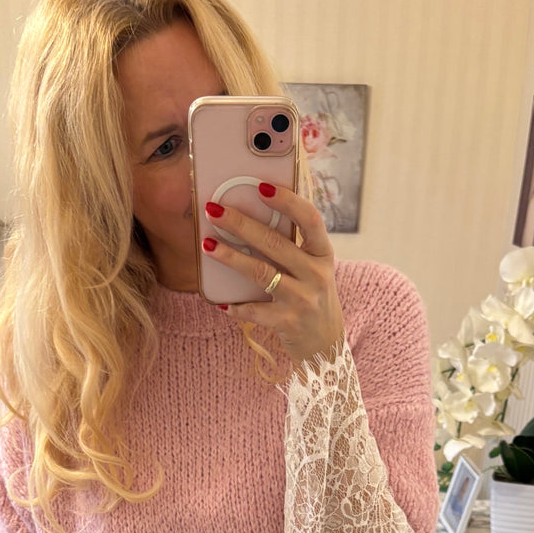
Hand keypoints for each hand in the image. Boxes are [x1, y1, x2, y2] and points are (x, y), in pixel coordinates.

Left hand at [202, 183, 344, 370]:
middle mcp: (316, 275)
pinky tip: (221, 302)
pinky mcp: (288, 323)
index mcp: (323, 254)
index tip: (261, 186)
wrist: (326, 346)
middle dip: (241, 224)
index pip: (310, 219)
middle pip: (275, 243)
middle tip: (214, 210)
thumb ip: (293, 246)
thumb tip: (254, 214)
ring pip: (261, 273)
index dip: (287, 201)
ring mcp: (303, 300)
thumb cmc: (312, 297)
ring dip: (231, 257)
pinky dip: (237, 307)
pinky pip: (256, 312)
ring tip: (207, 245)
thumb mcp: (313, 268)